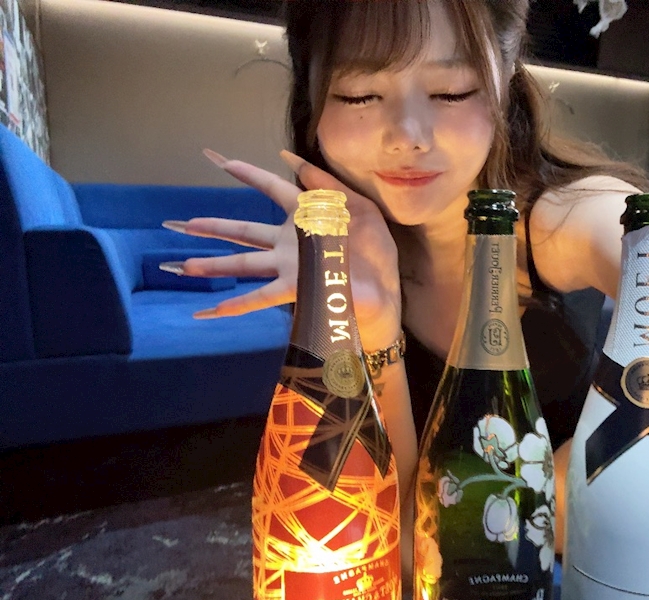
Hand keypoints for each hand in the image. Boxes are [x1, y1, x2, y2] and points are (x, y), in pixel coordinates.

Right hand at [167, 149, 401, 349]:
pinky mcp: (295, 289)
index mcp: (309, 218)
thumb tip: (289, 157)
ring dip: (211, 266)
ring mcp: (289, 268)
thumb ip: (326, 183)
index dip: (249, 175)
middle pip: (244, 233)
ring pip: (242, 265)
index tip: (223, 162)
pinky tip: (207, 311)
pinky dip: (232, 305)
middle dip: (212, 228)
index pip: (273, 189)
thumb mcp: (359, 208)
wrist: (385, 292)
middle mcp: (291, 243)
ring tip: (181, 266)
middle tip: (180, 223)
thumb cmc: (377, 252)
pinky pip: (258, 298)